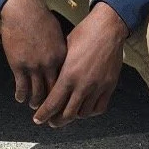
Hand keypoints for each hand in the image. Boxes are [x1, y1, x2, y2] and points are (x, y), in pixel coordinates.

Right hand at [0, 0, 65, 108]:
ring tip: (34, 105)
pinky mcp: (18, 66)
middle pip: (53, 91)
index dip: (65, 93)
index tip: (64, 100)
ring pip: (36, 93)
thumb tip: (63, 62)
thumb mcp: (57, 34)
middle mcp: (49, 64)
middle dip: (52, 104)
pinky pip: (21, 87)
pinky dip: (21, 95)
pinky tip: (20, 98)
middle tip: (50, 111)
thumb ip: (61, 51)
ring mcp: (33, 66)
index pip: (65, 81)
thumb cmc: (41, 18)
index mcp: (61, 56)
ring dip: (35, 101)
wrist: (23, 10)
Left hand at [33, 2, 128, 128]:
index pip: (53, 103)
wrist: (108, 27)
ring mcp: (98, 87)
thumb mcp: (65, 49)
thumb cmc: (84, 33)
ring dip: (74, 115)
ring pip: (83, 113)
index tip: (38, 119)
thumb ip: (59, 68)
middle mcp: (83, 85)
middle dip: (57, 120)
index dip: (43, 114)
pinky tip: (85, 107)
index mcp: (68, 75)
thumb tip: (51, 81)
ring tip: (68, 114)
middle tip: (52, 121)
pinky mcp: (109, 86)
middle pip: (67, 114)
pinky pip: (100, 107)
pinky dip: (91, 111)